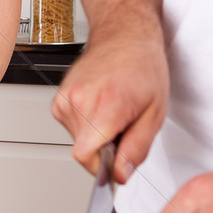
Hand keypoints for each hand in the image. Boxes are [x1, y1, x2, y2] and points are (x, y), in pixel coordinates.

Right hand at [51, 33, 168, 182]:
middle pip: (84, 152)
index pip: (85, 156)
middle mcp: (79, 101)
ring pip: (77, 141)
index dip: (102, 168)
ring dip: (96, 137)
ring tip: (113, 111)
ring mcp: (64, 99)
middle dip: (105, 149)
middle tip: (124, 125)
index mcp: (105, 105)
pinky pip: (71, 128)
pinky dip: (86, 125)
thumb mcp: (155, 114)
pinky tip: (100, 105)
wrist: (124, 37)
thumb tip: (120, 175)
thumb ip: (136, 149)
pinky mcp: (58, 100)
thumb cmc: (142, 67)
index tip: (115, 164)